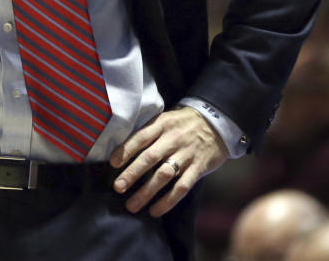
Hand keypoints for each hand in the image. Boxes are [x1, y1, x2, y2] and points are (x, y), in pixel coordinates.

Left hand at [108, 107, 228, 216]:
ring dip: (146, 192)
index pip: (140, 137)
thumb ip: (149, 131)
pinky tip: (155, 211)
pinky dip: (167, 201)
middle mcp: (172, 139)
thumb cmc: (183, 122)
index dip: (125, 150)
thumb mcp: (165, 118)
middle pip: (149, 158)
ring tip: (131, 205)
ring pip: (163, 175)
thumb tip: (123, 148)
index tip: (112, 163)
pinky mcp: (198, 168)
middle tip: (118, 187)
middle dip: (132, 174)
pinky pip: (182, 187)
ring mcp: (186, 154)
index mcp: (162, 124)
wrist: (216, 123)